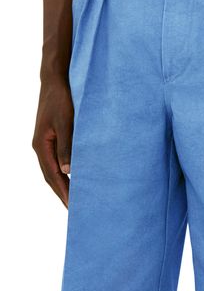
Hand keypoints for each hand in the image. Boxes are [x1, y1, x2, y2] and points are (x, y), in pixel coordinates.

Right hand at [32, 76, 73, 208]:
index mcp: (42, 146)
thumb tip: (68, 171)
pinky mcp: (51, 136)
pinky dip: (64, 171)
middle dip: (62, 193)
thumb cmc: (61, 99)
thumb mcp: (66, 122)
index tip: (73, 207)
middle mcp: (41, 147)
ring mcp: (44, 142)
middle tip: (74, 210)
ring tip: (75, 198)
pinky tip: (74, 175)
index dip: (63, 192)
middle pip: (51, 176)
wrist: (55, 80)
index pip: (53, 176)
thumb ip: (67, 146)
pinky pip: (56, 160)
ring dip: (62, 184)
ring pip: (52, 169)